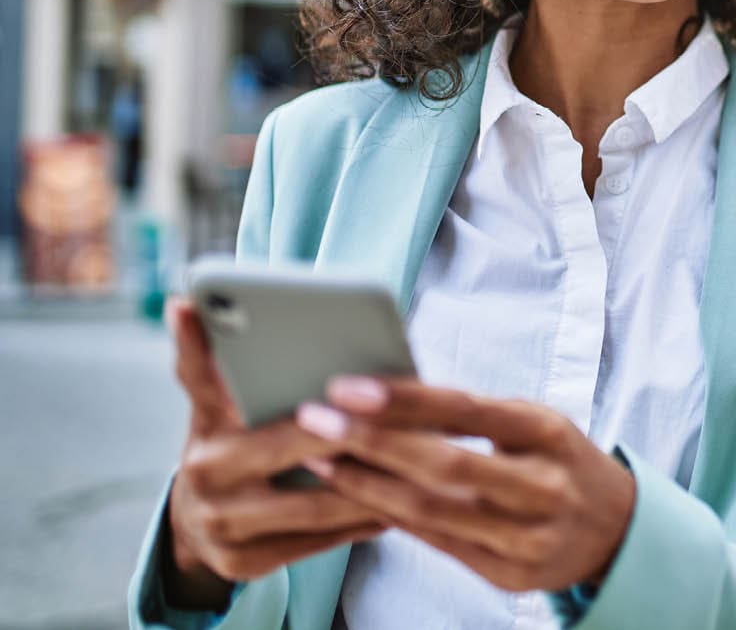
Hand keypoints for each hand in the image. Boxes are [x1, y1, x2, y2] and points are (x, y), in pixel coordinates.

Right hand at [163, 298, 388, 607]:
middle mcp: (206, 473)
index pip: (215, 379)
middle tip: (408, 411)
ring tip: (422, 459)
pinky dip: (361, 521)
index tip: (296, 343)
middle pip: (296, 442)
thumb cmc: (227, 441)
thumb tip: (183, 302)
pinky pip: (319, 540)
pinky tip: (400, 504)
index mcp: (206, 421)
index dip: (240, 354)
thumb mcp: (215, 399)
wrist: (195, 523)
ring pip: (317, 501)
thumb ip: (212, 358)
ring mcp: (224, 524)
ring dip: (373, 482)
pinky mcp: (245, 564)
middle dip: (353, 428)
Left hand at [295, 376, 636, 593]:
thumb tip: (389, 392)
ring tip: (320, 458)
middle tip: (315, 419)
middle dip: (372, 441)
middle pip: (444, 465)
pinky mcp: (510, 576)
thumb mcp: (532, 422)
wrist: (616, 528)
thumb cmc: (557, 458)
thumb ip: (471, 414)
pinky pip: (438, 544)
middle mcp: (542, 485)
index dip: (406, 399)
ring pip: (433, 512)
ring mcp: (527, 537)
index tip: (349, 386)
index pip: (468, 411)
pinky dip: (392, 518)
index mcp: (548, 431)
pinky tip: (355, 496)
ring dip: (367, 485)